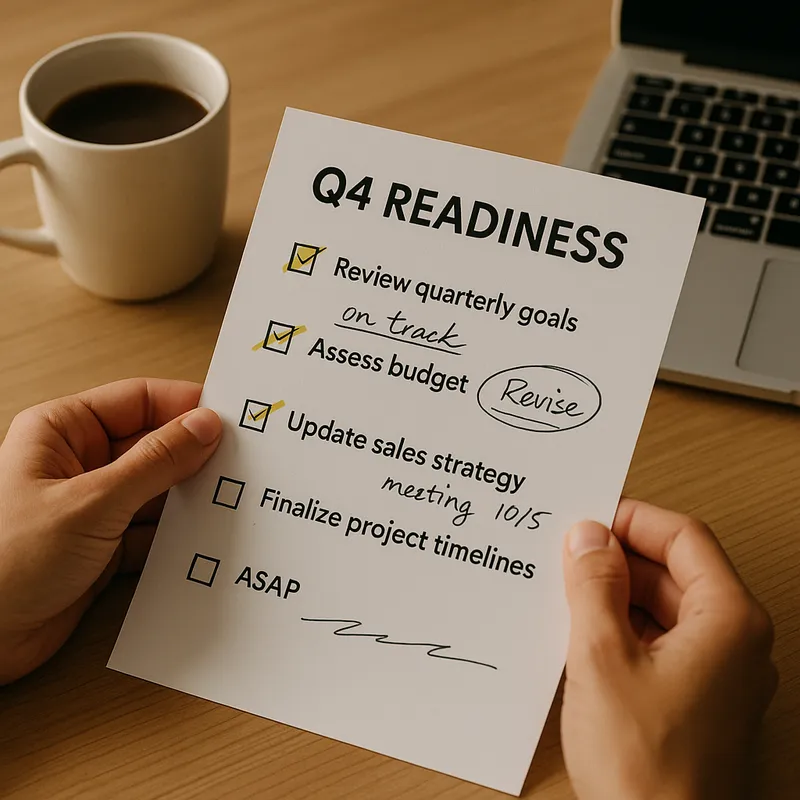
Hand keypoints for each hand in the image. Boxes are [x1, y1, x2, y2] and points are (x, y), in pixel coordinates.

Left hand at [0, 378, 221, 683]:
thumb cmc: (5, 560)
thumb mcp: (93, 502)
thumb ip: (156, 462)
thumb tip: (204, 427)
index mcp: (63, 432)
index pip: (138, 400)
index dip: (185, 406)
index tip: (232, 419)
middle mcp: (79, 464)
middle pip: (153, 445)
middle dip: (193, 456)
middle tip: (240, 463)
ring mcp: (93, 506)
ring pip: (157, 489)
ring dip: (188, 498)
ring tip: (227, 501)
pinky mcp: (102, 546)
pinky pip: (152, 530)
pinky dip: (176, 536)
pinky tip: (202, 537)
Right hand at [561, 499, 776, 799]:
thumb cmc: (644, 767)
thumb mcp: (601, 657)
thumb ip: (593, 585)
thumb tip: (588, 536)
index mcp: (728, 620)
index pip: (684, 537)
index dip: (632, 520)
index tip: (588, 517)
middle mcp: (735, 641)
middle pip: (675, 570)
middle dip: (618, 558)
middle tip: (566, 555)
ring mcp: (719, 672)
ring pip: (665, 606)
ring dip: (617, 593)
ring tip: (566, 593)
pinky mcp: (697, 696)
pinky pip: (661, 640)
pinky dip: (623, 627)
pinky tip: (582, 633)